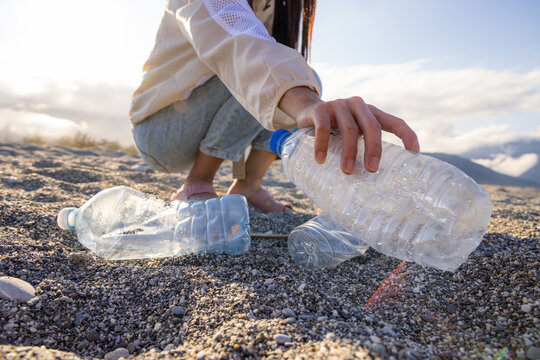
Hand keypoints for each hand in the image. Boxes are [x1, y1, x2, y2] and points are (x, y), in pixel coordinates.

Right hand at [278, 87, 419, 173]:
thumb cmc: (335, 128)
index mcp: (371, 112)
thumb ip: (363, 144)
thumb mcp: (352, 132)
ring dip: (349, 152)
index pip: (394, 122)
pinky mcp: (320, 109)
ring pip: (349, 128)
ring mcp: (338, 105)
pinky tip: (321, 160)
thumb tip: (374, 179)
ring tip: (347, 171)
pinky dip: (322, 144)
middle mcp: (358, 105)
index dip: (407, 135)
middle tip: (372, 170)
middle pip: (372, 127)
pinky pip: (323, 127)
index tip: (415, 153)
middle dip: (374, 149)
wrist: (307, 110)